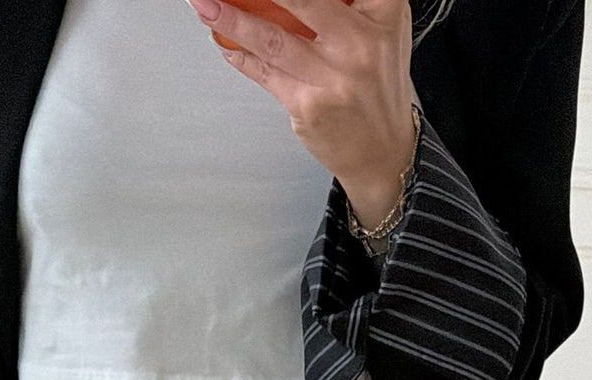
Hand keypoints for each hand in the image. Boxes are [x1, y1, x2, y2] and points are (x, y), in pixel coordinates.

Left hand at [186, 0, 418, 231]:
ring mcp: (331, 77)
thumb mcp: (384, 29)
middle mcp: (359, 43)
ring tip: (206, 6)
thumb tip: (293, 1)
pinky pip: (266, 74)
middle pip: (303, 1)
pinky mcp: (308, 106)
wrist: (383, 152)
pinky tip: (224, 43)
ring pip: (272, 39)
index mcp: (383, 13)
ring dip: (232, 20)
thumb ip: (353, 2)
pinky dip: (241, 57)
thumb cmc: (377, 85)